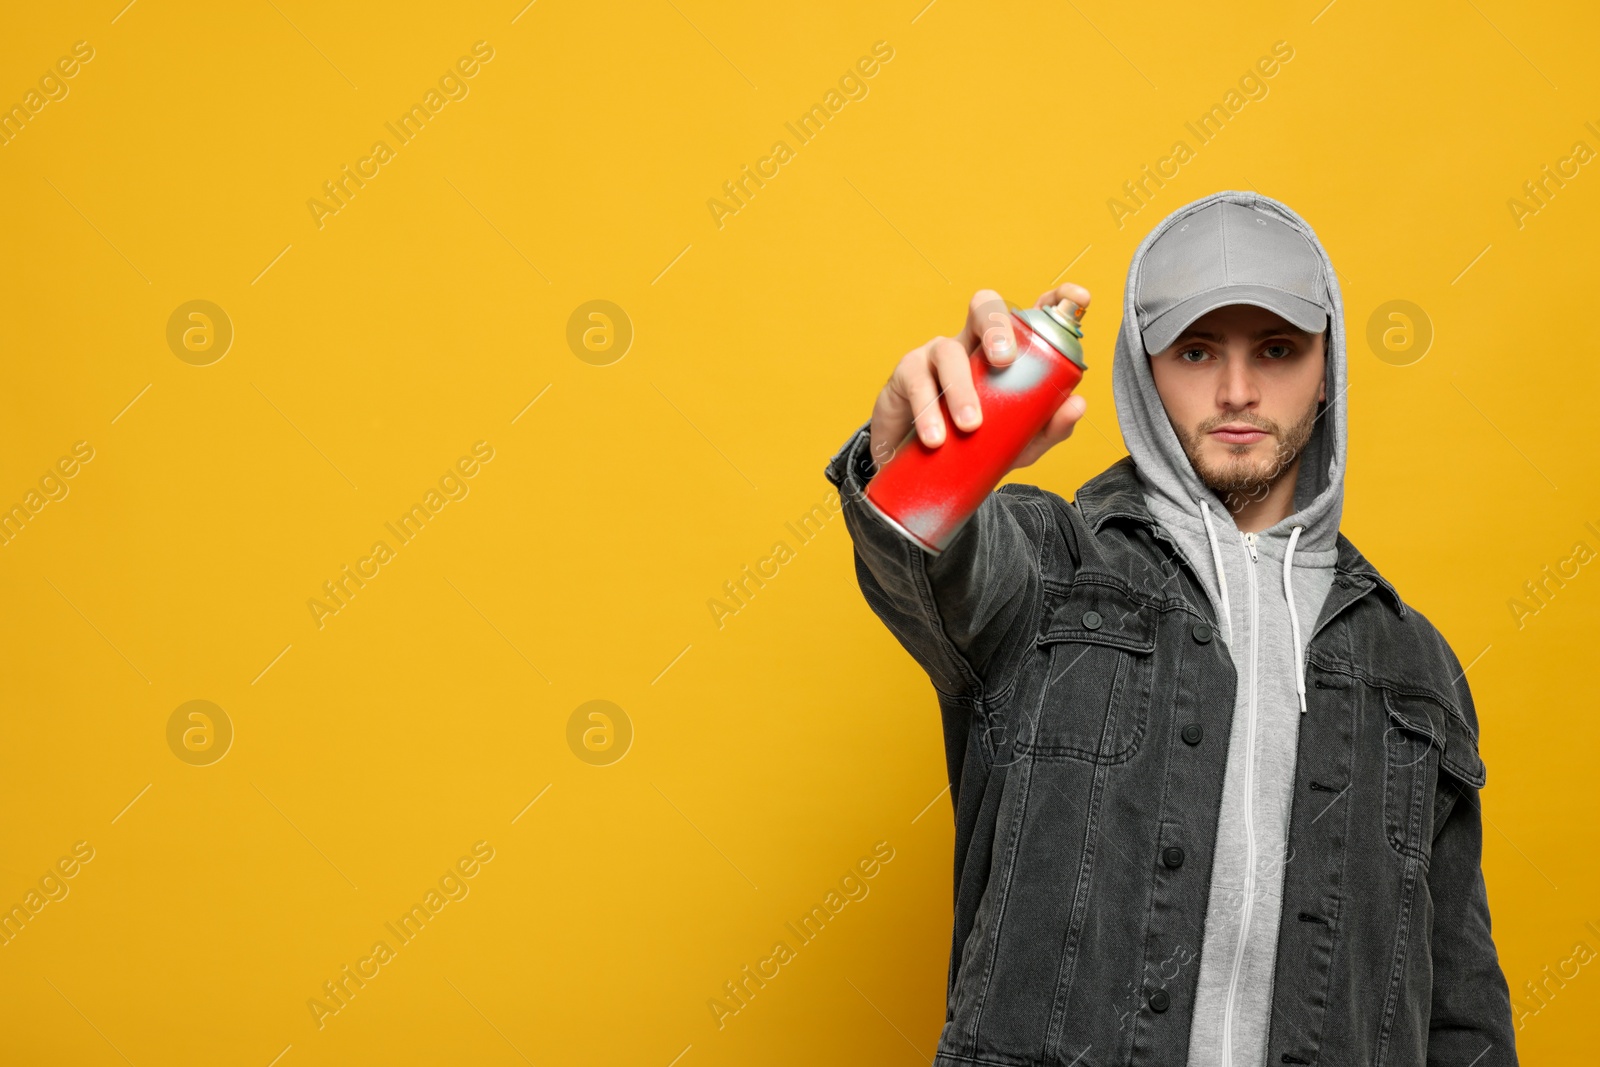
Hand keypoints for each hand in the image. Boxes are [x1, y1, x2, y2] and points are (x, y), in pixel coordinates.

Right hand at [867, 283, 1090, 474]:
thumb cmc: (975, 445)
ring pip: (948, 351)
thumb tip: (1076, 404)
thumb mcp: (1019, 443)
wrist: (924, 473)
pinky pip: (916, 383)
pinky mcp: (907, 375)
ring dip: (960, 388)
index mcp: (1004, 353)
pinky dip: (927, 410)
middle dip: (997, 326)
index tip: (1076, 298)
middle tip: (1005, 361)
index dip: (1054, 299)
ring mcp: (937, 355)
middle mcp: (972, 343)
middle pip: (984, 308)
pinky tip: (935, 437)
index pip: (1029, 315)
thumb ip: (1048, 427)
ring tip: (970, 425)